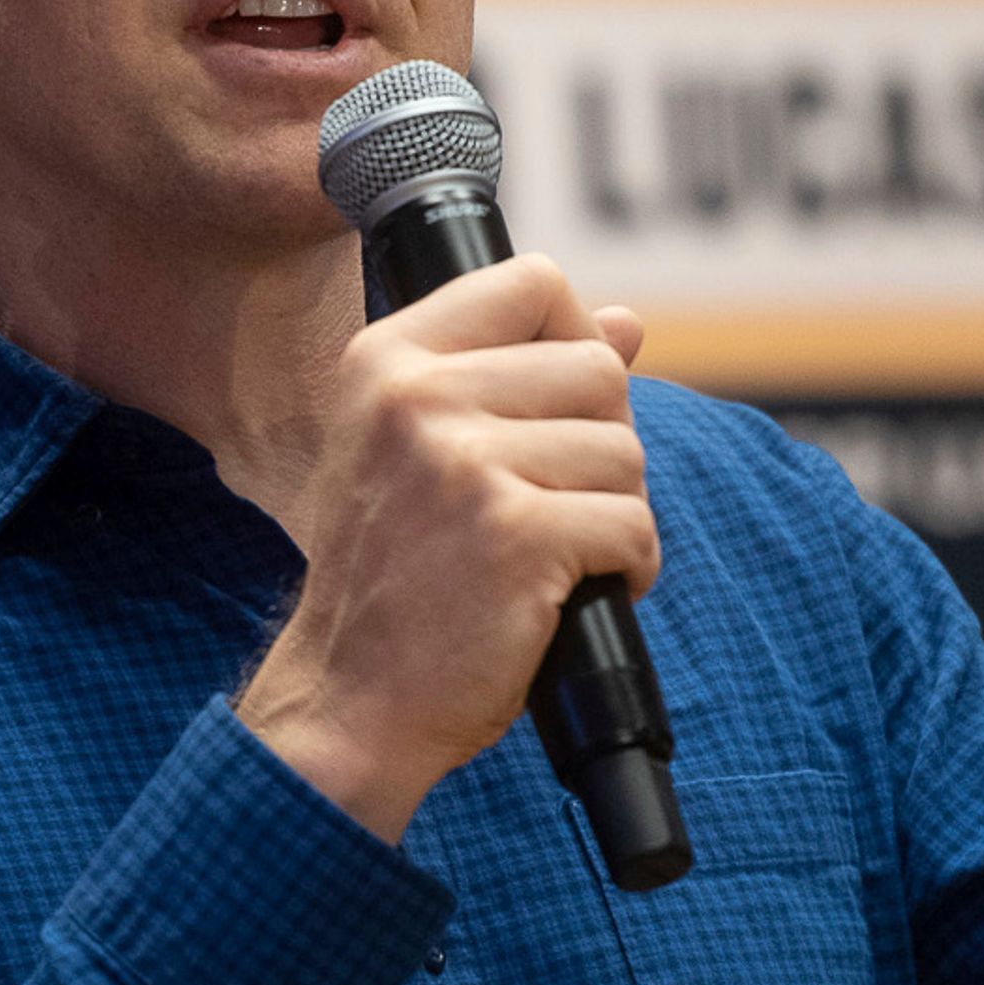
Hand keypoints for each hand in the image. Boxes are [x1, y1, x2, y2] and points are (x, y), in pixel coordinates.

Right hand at [237, 257, 656, 842]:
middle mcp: (418, 397)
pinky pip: (634, 526)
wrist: (350, 702)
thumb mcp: (422, 453)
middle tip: (550, 507)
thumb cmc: (393, 579)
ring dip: (613, 516)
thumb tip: (628, 322)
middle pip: (596, 371)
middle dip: (600, 446)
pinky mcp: (517, 535)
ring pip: (624, 452)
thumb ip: (517, 375)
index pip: (533, 282)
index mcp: (386, 360)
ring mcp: (465, 464)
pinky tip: (572, 596)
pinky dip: (628, 571)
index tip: (555, 411)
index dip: (573, 341)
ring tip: (552, 560)